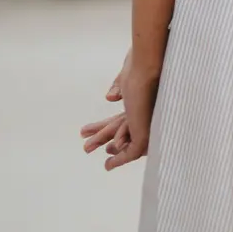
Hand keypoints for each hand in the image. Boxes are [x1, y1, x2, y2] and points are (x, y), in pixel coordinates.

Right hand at [80, 48, 158, 169]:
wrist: (149, 68)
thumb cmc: (141, 67)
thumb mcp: (126, 77)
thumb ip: (119, 87)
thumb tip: (110, 97)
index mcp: (141, 99)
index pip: (119, 118)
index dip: (103, 126)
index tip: (83, 131)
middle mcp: (145, 113)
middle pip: (120, 130)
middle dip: (102, 137)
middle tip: (85, 146)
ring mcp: (147, 124)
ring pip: (125, 142)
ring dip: (110, 150)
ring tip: (91, 155)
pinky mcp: (147, 133)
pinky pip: (133, 151)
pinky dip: (121, 158)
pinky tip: (108, 165)